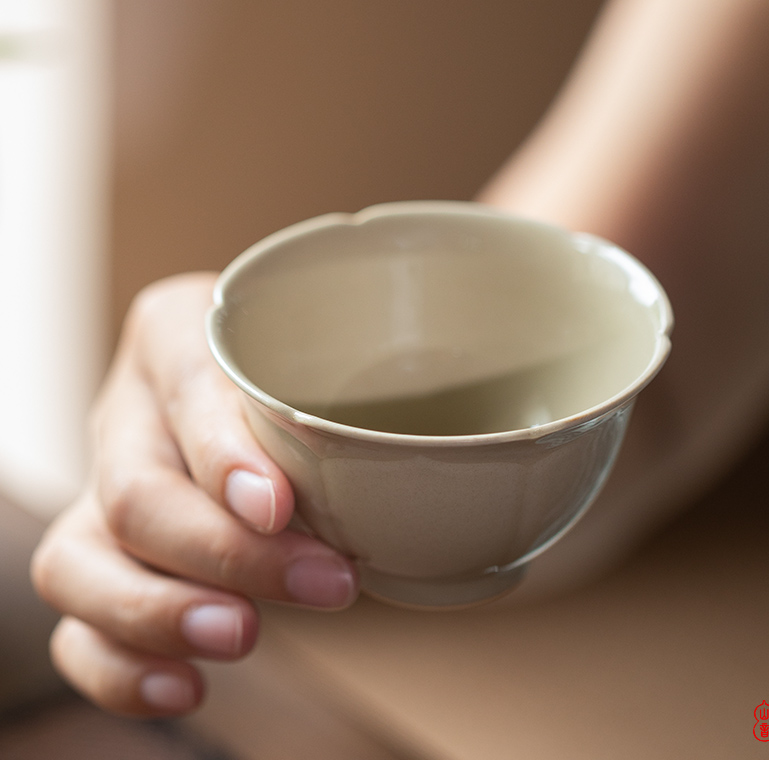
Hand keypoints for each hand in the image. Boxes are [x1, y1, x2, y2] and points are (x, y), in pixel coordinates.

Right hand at [32, 273, 357, 716]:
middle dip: (228, 554)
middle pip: (137, 493)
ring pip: (78, 563)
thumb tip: (439, 483)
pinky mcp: (97, 558)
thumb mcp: (321, 357)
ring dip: (159, 613)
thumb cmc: (299, 370)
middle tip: (325, 585)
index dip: (226, 456)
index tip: (282, 508)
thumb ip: (348, 396)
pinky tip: (186, 685)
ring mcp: (102, 489)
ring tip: (242, 636)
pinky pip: (77, 624)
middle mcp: (129, 413)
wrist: (261, 394)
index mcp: (175, 335)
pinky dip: (121, 666)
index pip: (187, 388)